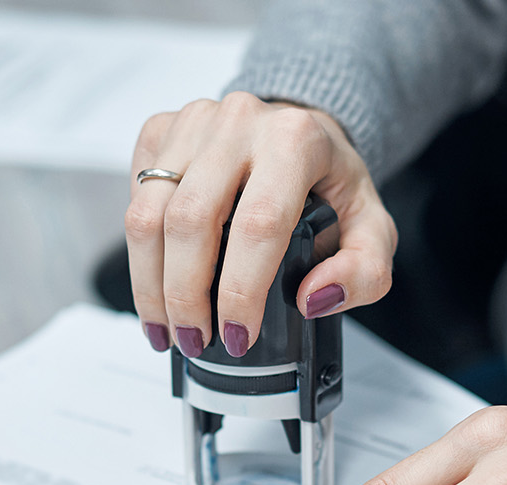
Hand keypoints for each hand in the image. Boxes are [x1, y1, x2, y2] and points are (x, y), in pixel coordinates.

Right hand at [125, 93, 395, 356]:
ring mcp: (193, 123)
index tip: (238, 335)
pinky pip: (134, 200)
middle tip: (195, 340)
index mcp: (295, 140)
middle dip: (184, 296)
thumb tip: (313, 298)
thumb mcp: (372, 230)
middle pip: (190, 221)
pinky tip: (157, 285)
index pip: (258, 224)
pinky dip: (140, 254)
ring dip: (150, 284)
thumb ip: (363, 272)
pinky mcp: (161, 131)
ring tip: (167, 328)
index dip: (240, 290)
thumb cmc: (331, 181)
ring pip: (148, 214)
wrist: (300, 132)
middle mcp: (239, 122)